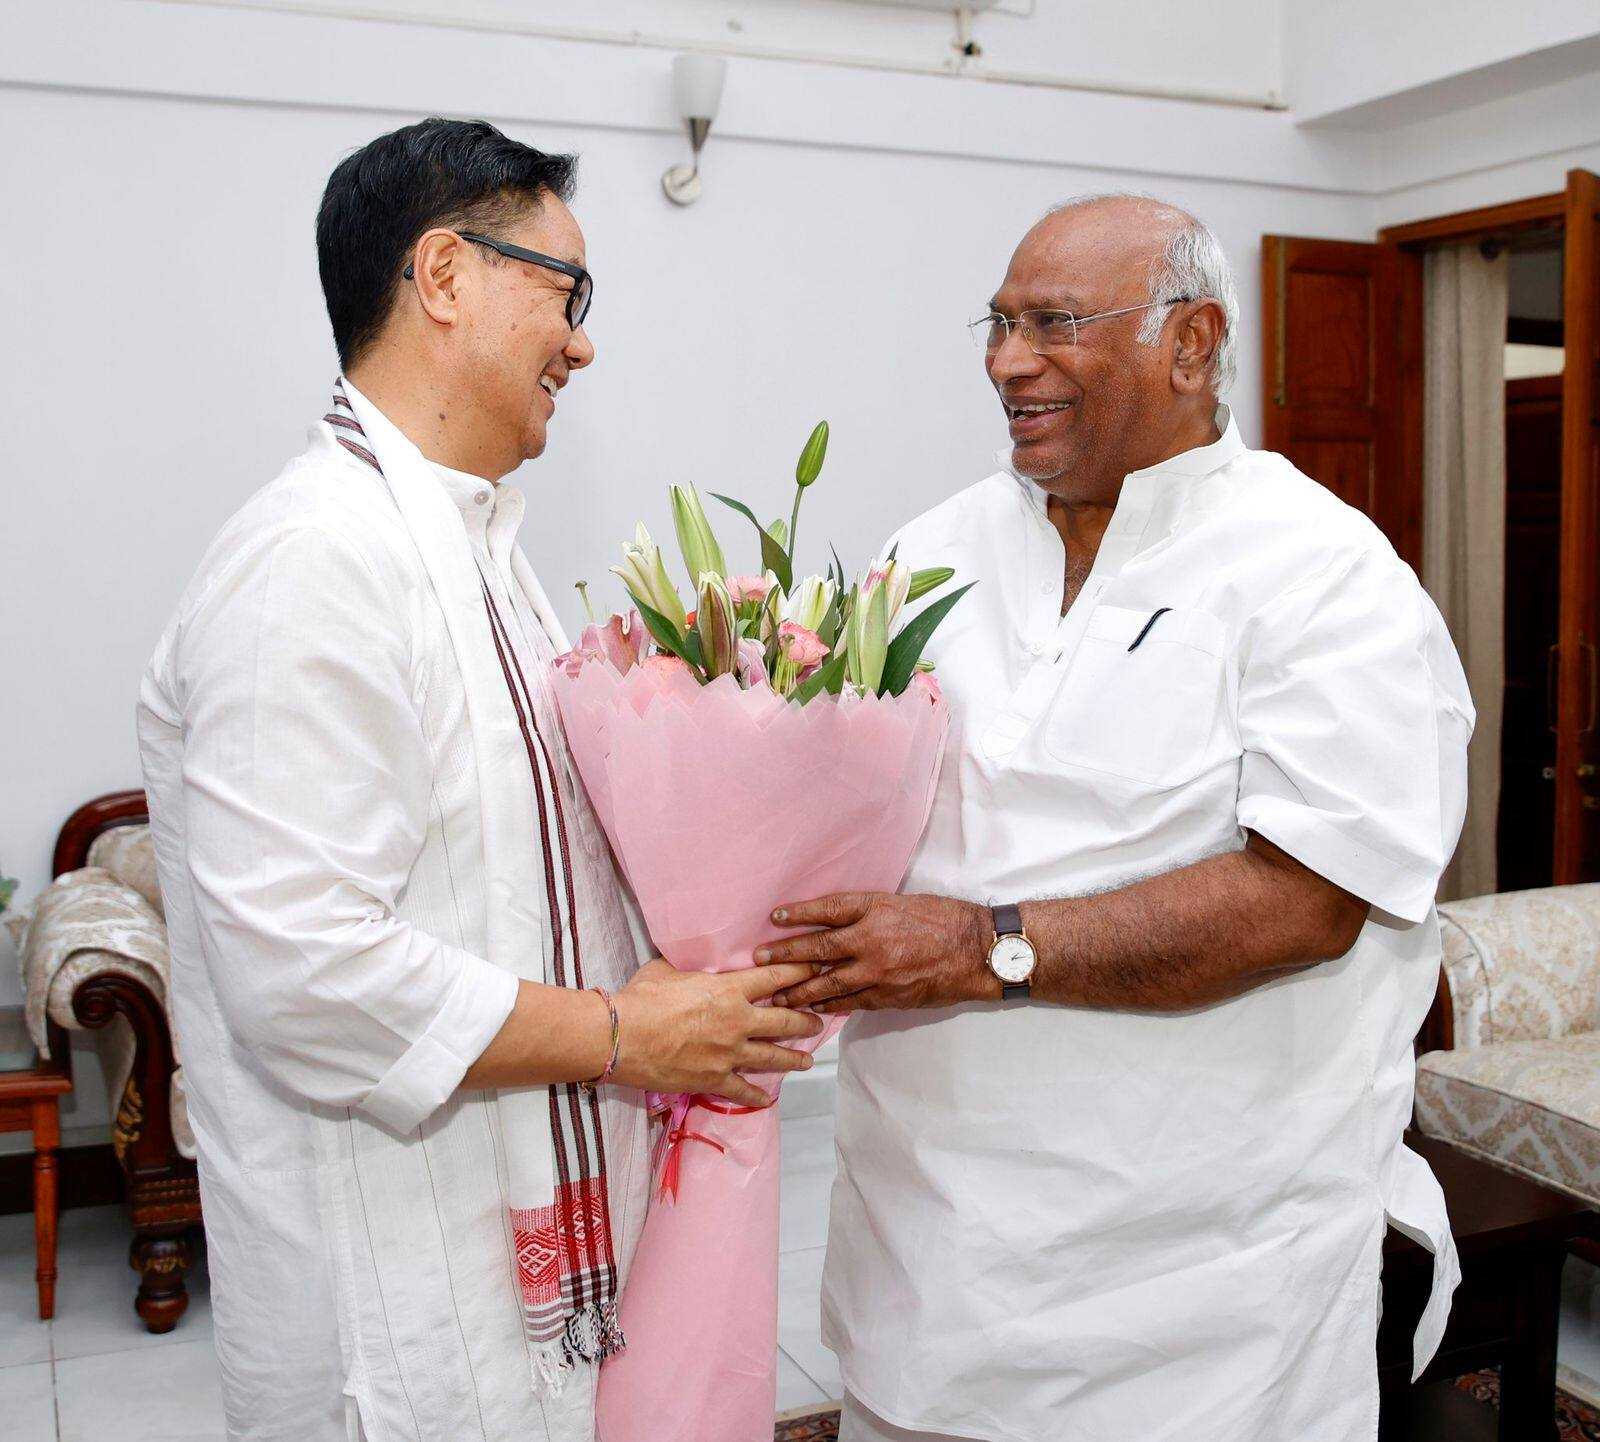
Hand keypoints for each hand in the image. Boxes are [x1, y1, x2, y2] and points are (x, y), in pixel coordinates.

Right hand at [610, 959, 825, 1107]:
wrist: (620, 1037)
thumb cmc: (642, 998)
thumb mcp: (669, 970)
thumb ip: (691, 970)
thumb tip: (692, 966)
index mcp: (729, 990)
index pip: (776, 977)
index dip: (800, 971)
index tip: (817, 969)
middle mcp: (738, 1021)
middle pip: (785, 1020)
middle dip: (806, 1021)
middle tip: (818, 1022)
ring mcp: (729, 1054)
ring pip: (773, 1057)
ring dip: (793, 1058)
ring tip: (806, 1060)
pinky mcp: (715, 1080)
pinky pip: (743, 1090)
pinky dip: (757, 1095)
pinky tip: (766, 1098)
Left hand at [754, 893, 994, 1013]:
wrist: (977, 950)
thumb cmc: (944, 919)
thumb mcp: (902, 902)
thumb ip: (869, 912)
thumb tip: (836, 921)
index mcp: (876, 909)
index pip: (827, 910)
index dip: (799, 914)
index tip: (775, 917)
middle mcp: (872, 939)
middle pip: (819, 949)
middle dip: (786, 955)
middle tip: (759, 960)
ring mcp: (878, 971)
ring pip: (829, 983)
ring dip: (800, 989)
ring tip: (778, 994)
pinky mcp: (888, 995)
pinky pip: (851, 1002)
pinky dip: (830, 1006)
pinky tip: (814, 1008)